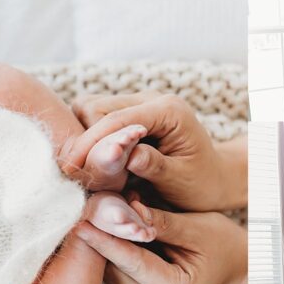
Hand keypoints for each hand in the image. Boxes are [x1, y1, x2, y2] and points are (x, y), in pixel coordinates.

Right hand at [67, 92, 244, 211]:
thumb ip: (155, 166)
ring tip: (87, 170)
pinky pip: (95, 119)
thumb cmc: (201, 184)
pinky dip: (88, 140)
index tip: (70, 169)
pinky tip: (91, 164)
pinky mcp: (128, 113)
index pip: (116, 119)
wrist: (214, 178)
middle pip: (94, 106)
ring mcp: (137, 103)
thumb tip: (128, 155)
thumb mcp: (182, 181)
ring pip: (89, 109)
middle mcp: (150, 99)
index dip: (88, 143)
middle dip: (82, 139)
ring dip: (83, 139)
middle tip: (78, 173)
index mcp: (168, 110)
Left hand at [74, 200, 246, 283]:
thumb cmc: (220, 241)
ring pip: (113, 275)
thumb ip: (162, 222)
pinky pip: (118, 276)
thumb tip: (128, 208)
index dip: (106, 242)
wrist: (232, 263)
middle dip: (102, 240)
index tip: (81, 224)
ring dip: (105, 247)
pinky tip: (109, 232)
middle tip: (88, 209)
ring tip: (100, 216)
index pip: (134, 263)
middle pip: (118, 271)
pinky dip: (113, 254)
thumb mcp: (197, 227)